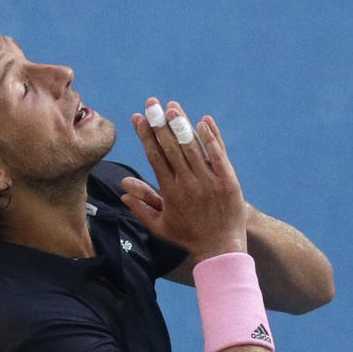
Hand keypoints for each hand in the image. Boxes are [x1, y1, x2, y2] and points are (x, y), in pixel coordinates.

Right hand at [122, 99, 246, 262]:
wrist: (221, 248)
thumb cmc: (189, 237)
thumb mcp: (161, 226)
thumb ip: (142, 207)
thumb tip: (124, 190)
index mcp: (170, 192)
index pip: (155, 157)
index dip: (146, 135)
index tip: (138, 117)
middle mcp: (188, 184)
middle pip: (172, 147)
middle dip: (160, 123)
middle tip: (152, 103)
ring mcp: (209, 182)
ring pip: (193, 148)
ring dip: (182, 125)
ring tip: (173, 107)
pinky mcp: (228, 182)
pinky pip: (218, 155)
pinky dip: (211, 138)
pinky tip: (204, 121)